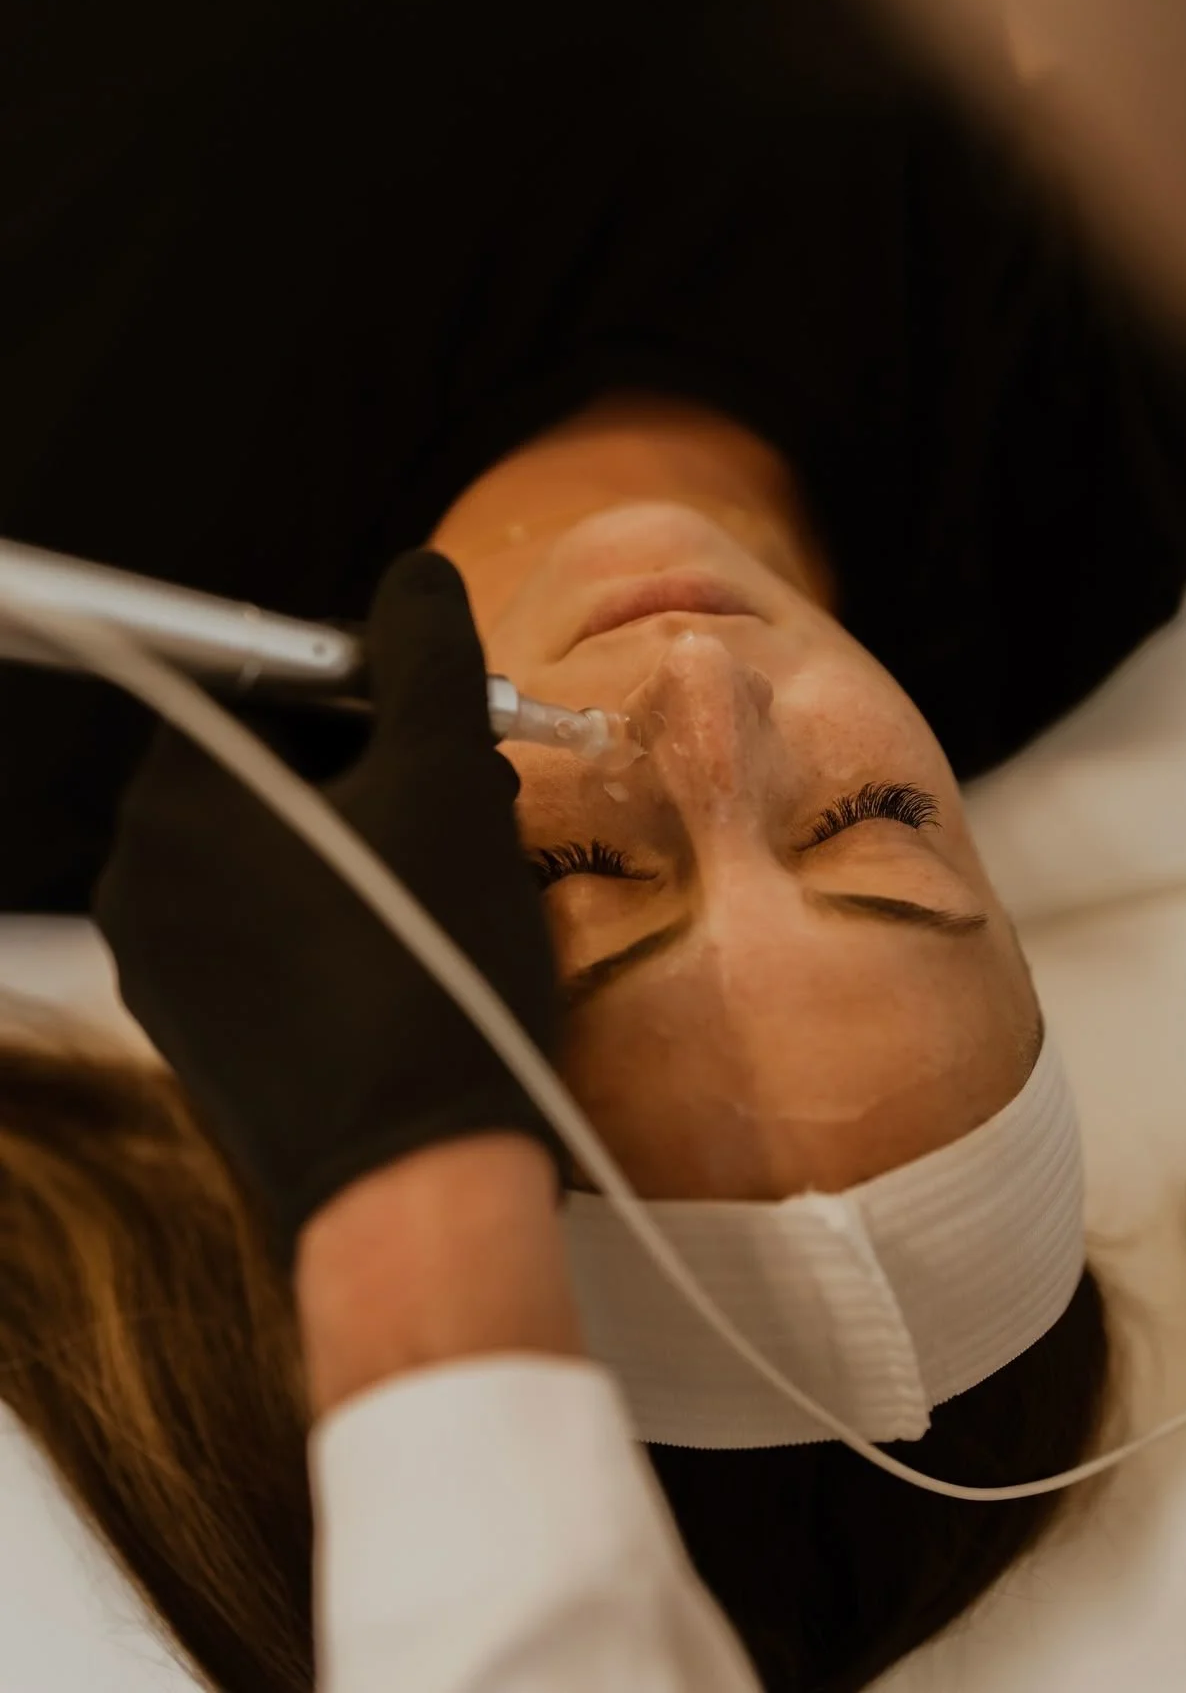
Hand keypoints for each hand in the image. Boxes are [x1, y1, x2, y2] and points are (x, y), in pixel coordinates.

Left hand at [95, 550, 568, 1264]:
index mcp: (179, 797)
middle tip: (470, 793)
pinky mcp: (195, 1033)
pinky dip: (336, 915)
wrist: (417, 1185)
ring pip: (271, 851)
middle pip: (266, 766)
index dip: (369, 681)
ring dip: (366, 838)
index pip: (264, 679)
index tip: (446, 717)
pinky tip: (413, 951)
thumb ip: (426, 653)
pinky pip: (264, 930)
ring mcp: (159, 965)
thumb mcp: (450, 778)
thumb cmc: (437, 967)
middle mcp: (139, 876)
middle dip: (375, 764)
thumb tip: (413, 576)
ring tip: (455, 878)